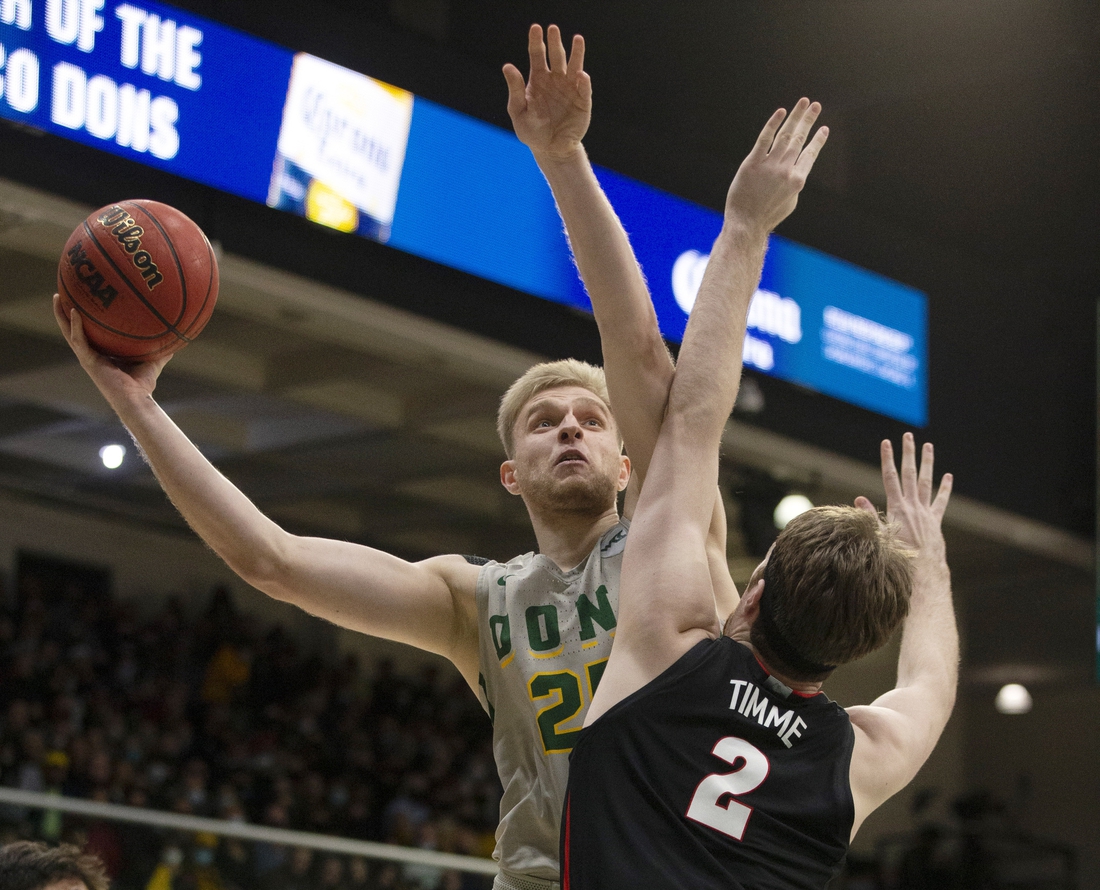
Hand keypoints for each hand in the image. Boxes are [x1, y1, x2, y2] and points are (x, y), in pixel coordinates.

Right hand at [52, 293, 170, 405]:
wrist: (136, 399)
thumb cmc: (143, 385)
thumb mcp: (153, 361)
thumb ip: (160, 351)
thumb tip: (175, 340)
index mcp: (101, 354)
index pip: (88, 333)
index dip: (82, 320)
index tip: (81, 302)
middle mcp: (91, 354)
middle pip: (73, 330)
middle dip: (65, 313)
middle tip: (60, 294)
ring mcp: (87, 358)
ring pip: (68, 333)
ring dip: (61, 315)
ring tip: (57, 297)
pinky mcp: (88, 361)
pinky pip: (79, 340)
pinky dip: (76, 326)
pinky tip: (75, 311)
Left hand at [502, 24, 590, 160]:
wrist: (550, 150)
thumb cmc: (531, 131)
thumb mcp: (518, 112)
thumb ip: (515, 90)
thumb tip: (507, 66)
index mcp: (538, 79)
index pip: (537, 55)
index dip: (536, 41)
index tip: (536, 28)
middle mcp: (555, 80)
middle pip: (556, 56)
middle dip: (555, 42)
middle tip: (553, 29)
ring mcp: (570, 89)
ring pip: (574, 66)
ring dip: (576, 53)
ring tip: (577, 39)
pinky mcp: (583, 102)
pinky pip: (584, 89)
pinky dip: (583, 82)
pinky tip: (581, 75)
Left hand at [723, 98, 828, 237]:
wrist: (746, 224)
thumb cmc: (767, 216)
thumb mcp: (789, 203)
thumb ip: (794, 184)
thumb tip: (797, 173)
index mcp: (798, 180)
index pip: (810, 154)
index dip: (817, 140)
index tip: (823, 128)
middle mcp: (786, 170)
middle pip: (799, 139)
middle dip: (808, 120)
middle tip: (815, 105)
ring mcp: (770, 165)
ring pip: (785, 135)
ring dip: (796, 116)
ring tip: (803, 102)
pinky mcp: (752, 163)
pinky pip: (764, 139)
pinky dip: (773, 124)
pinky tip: (781, 112)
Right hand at [856, 433, 951, 563]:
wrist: (922, 572)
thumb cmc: (897, 558)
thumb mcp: (879, 537)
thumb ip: (870, 516)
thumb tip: (859, 499)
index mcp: (897, 508)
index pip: (891, 477)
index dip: (887, 459)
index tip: (886, 443)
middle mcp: (913, 506)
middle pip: (910, 474)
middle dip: (908, 453)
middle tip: (908, 436)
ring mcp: (926, 512)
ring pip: (926, 482)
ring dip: (927, 463)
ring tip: (928, 446)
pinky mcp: (935, 521)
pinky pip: (940, 501)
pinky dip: (945, 488)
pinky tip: (948, 476)